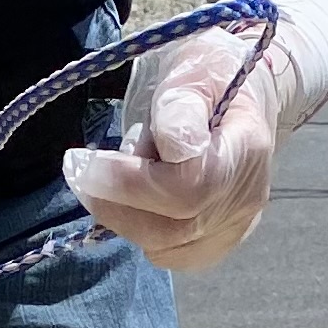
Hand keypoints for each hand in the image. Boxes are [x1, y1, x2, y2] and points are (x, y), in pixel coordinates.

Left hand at [60, 28, 283, 272]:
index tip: (89, 163)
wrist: (241, 99)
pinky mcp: (216, 246)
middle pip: (173, 228)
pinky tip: (137, 200)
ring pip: (165, 248)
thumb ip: (180, 107)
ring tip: (120, 175)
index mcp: (245, 150)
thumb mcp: (193, 71)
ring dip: (125, 216)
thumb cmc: (210, 76)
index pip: (190, 188)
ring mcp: (233, 229)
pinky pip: (169, 256)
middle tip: (81, 171)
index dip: (134, 184)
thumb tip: (170, 145)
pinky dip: (141, 231)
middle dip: (116, 203)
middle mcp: (245, 200)